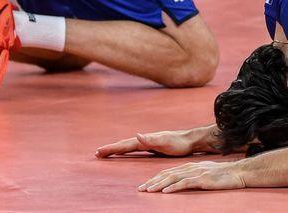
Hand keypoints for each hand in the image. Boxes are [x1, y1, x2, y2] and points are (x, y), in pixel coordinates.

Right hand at [97, 128, 212, 158]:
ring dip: (117, 149)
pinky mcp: (153, 147)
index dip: (112, 148)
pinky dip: (128, 151)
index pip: (125, 145)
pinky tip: (127, 152)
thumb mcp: (165, 141)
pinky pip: (136, 150)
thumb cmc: (179, 142)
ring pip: (129, 146)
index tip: (99, 152)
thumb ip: (151, 139)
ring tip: (107, 153)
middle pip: (124, 144)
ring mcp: (148, 143)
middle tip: (97, 153)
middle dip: (111, 148)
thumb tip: (137, 135)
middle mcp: (145, 140)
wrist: (190, 140)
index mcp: (145, 140)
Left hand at [138, 160, 246, 192]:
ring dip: (159, 184)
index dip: (156, 178)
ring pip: (173, 178)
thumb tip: (183, 181)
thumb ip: (193, 175)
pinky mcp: (202, 179)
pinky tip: (166, 191)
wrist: (238, 172)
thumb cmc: (222, 175)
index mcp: (190, 166)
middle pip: (167, 174)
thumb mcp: (205, 172)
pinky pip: (185, 183)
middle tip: (140, 189)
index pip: (168, 171)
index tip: (145, 185)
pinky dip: (174, 187)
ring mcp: (196, 172)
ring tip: (149, 190)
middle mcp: (191, 167)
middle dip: (153, 181)